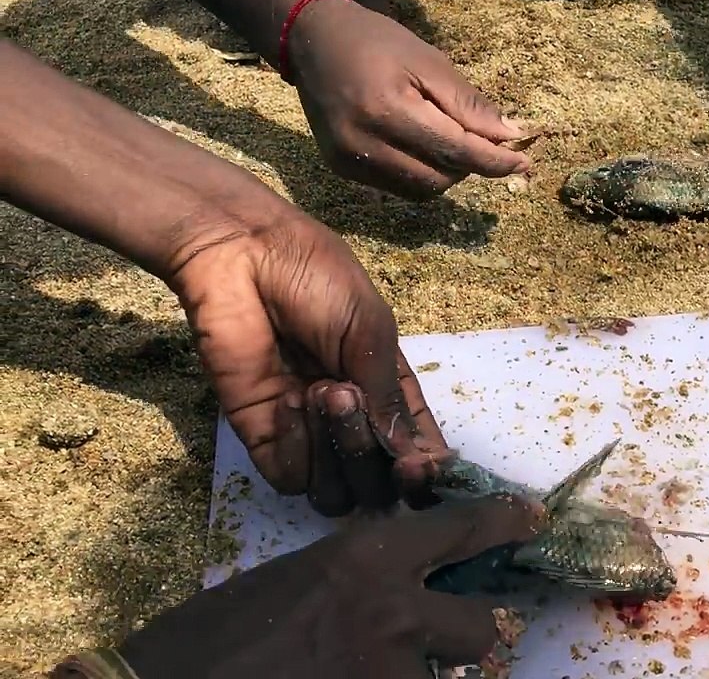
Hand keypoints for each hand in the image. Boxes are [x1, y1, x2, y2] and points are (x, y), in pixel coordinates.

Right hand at [101, 496, 545, 677]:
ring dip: (433, 672)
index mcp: (368, 557)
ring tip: (383, 664)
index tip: (531, 521)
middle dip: (476, 632)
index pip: (463, 529)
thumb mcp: (301, 576)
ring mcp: (390, 671)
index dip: (505, 523)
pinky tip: (366, 678)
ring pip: (455, 677)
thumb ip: (365, 574)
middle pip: (485, 624)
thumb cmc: (220, 630)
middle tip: (456, 634)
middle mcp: (394, 611)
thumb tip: (410, 581)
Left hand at [169, 191, 449, 515]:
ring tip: (321, 391)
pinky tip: (289, 401)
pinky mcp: (263, 438)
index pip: (416, 451)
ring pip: (338, 490)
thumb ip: (389, 400)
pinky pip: (292, 478)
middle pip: (378, 482)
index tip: (422, 465)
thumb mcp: (372, 332)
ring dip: (337, 448)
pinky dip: (298, 449)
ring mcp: (308, 434)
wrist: (244, 257)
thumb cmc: (319, 280)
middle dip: (373, 455)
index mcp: (389, 393)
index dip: (424, 470)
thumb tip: (409, 459)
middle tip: (353, 397)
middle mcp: (353, 422)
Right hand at [286, 0, 531, 197]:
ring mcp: (348, 161)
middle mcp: (363, 143)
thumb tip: (509, 136)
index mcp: (387, 109)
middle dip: (468, 165)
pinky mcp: (340, 169)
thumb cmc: (377, 43)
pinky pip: (397, 188)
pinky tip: (421, 148)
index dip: (493, 161)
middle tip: (479, 140)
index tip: (523, 163)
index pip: (454, 150)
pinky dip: (420, 175)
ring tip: (446, 140)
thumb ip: (468, 104)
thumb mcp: (429, 62)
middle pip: (439, 178)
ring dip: (446, 174)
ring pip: (420, 190)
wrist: (313, 41)